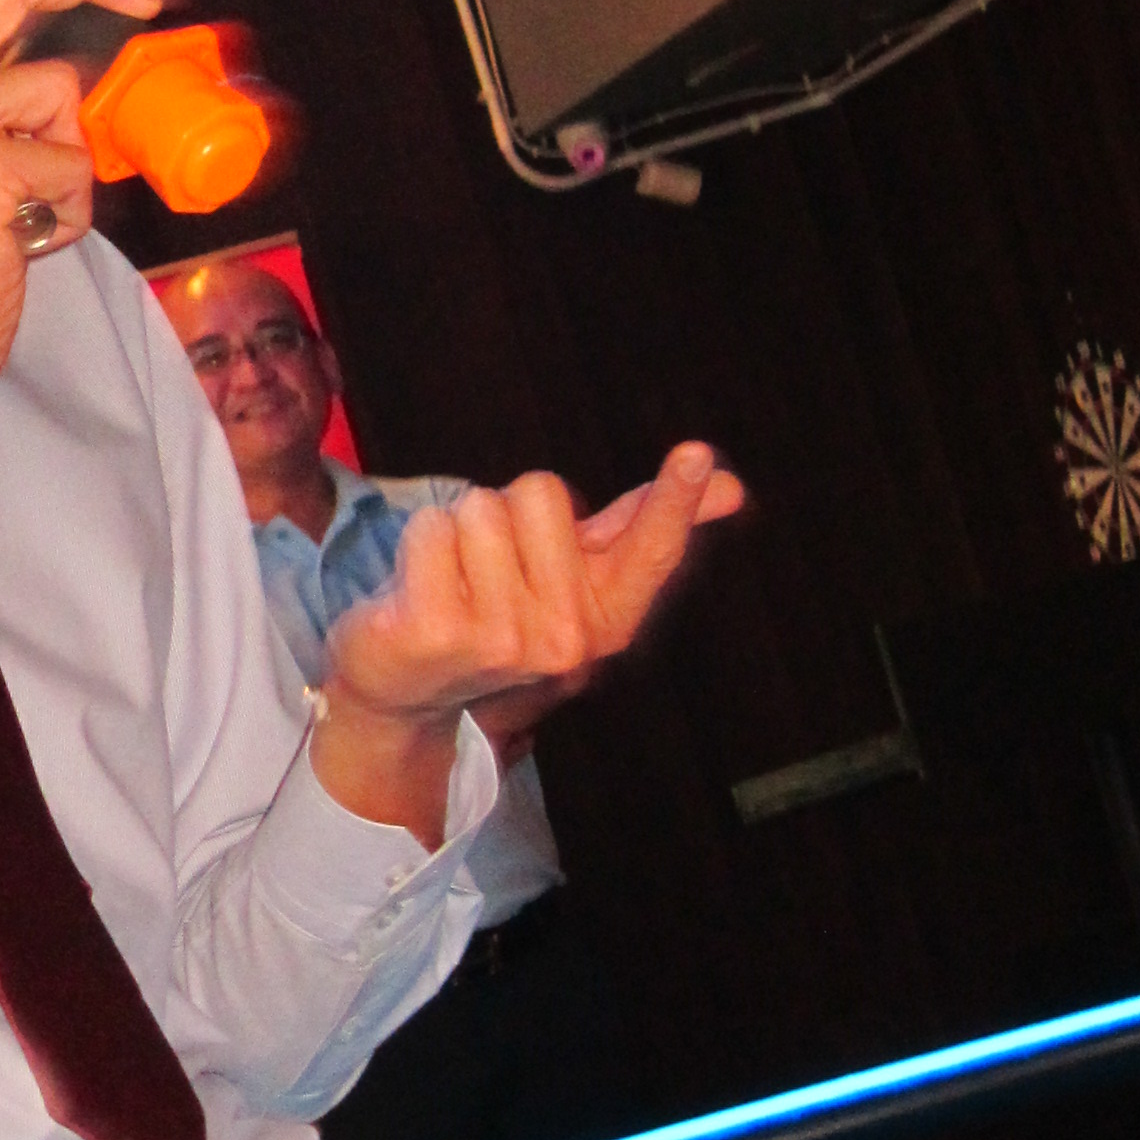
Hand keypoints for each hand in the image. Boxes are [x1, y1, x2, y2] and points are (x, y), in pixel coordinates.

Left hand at [314, 446, 744, 839]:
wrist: (406, 686)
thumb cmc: (494, 611)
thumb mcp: (572, 576)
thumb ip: (642, 527)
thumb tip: (733, 485)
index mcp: (607, 620)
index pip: (649, 548)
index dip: (675, 499)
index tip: (698, 453)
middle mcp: (565, 639)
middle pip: (541, 492)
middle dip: (505, 512)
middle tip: (486, 569)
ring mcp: (502, 641)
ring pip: (481, 507)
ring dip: (456, 531)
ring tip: (452, 583)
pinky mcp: (438, 632)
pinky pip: (431, 529)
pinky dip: (417, 546)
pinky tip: (418, 594)